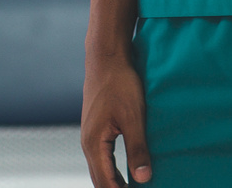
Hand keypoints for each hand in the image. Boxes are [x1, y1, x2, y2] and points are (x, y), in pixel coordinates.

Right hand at [82, 50, 151, 185]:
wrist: (107, 57)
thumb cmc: (120, 84)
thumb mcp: (133, 117)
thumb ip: (137, 149)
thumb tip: (143, 179)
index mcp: (94, 144)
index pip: (105, 183)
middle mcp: (88, 143)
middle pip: (99, 180)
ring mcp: (90, 135)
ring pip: (100, 169)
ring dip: (114, 182)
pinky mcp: (96, 128)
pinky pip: (102, 158)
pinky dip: (113, 170)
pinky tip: (126, 171)